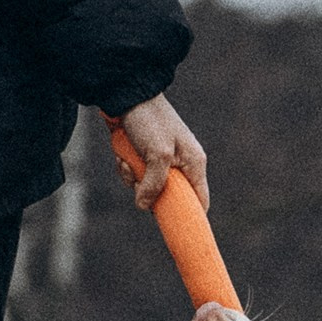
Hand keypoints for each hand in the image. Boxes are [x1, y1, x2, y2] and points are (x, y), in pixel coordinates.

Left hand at [116, 93, 208, 213]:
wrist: (126, 94)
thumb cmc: (149, 120)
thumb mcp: (157, 155)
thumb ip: (154, 185)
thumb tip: (144, 206)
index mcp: (194, 163)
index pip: (199, 201)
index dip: (189, 215)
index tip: (175, 225)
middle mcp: (181, 164)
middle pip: (168, 197)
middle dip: (150, 192)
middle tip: (140, 182)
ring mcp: (161, 160)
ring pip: (148, 187)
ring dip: (133, 179)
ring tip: (128, 159)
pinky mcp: (143, 155)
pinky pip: (135, 175)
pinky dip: (126, 168)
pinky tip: (121, 154)